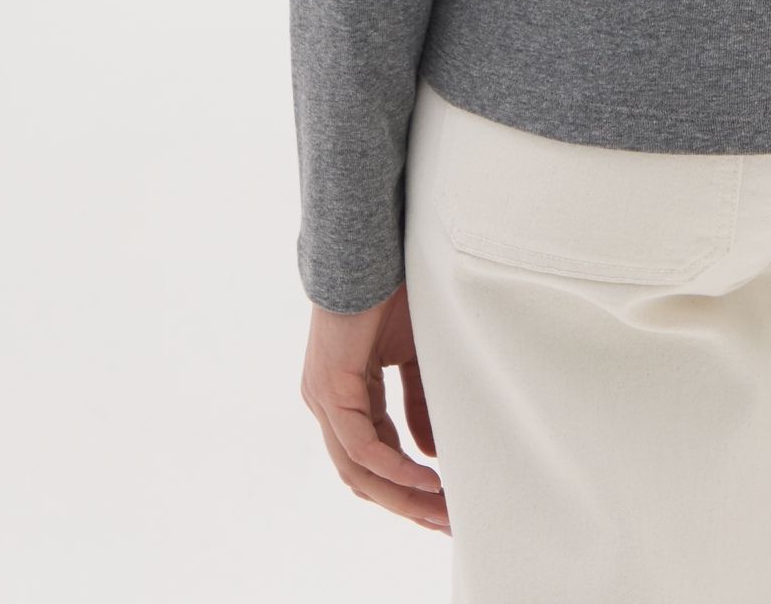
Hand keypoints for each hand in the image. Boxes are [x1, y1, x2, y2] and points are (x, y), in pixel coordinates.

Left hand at [301, 284, 447, 532]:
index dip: (409, 485)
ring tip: (440, 510)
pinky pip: (359, 444)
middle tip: (447, 522)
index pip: (375, 457)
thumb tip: (431, 452)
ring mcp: (324, 398)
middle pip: (364, 476)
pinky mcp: (329, 388)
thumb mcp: (416, 357)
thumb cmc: (393, 291)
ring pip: (358, 469)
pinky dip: (393, 466)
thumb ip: (420, 403)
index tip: (446, 503)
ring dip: (401, 495)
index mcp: (348, 395)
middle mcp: (328, 403)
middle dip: (407, 504)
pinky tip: (425, 478)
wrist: (373, 247)